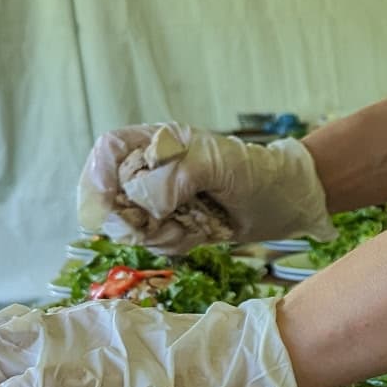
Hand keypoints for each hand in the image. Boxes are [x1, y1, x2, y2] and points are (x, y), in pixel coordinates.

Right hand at [77, 122, 333, 251]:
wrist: (286, 203)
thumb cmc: (257, 174)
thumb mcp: (219, 164)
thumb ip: (176, 175)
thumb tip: (142, 201)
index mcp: (158, 142)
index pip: (108, 151)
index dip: (100, 175)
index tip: (113, 203)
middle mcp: (151, 169)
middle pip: (108, 195)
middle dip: (134, 217)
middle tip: (168, 221)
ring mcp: (159, 199)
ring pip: (128, 226)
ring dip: (158, 234)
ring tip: (192, 226)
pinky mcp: (171, 225)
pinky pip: (153, 243)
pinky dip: (174, 243)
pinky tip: (199, 233)